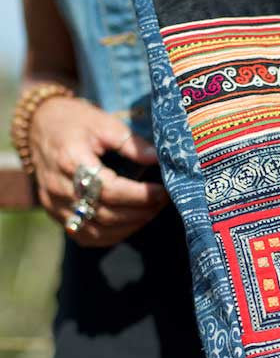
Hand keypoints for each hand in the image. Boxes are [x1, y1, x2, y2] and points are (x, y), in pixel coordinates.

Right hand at [29, 95, 168, 246]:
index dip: (139, 195)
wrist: (40, 126)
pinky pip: (85, 235)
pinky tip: (130, 224)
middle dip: (139, 212)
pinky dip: (111, 235)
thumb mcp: (103, 122)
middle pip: (104, 213)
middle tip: (162, 202)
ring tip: (151, 212)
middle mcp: (59, 187)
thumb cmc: (75, 122)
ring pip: (96, 230)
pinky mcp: (54, 213)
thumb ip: (130, 143)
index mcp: (70, 161)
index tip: (162, 191)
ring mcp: (54, 204)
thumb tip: (157, 159)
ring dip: (129, 226)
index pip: (108, 189)